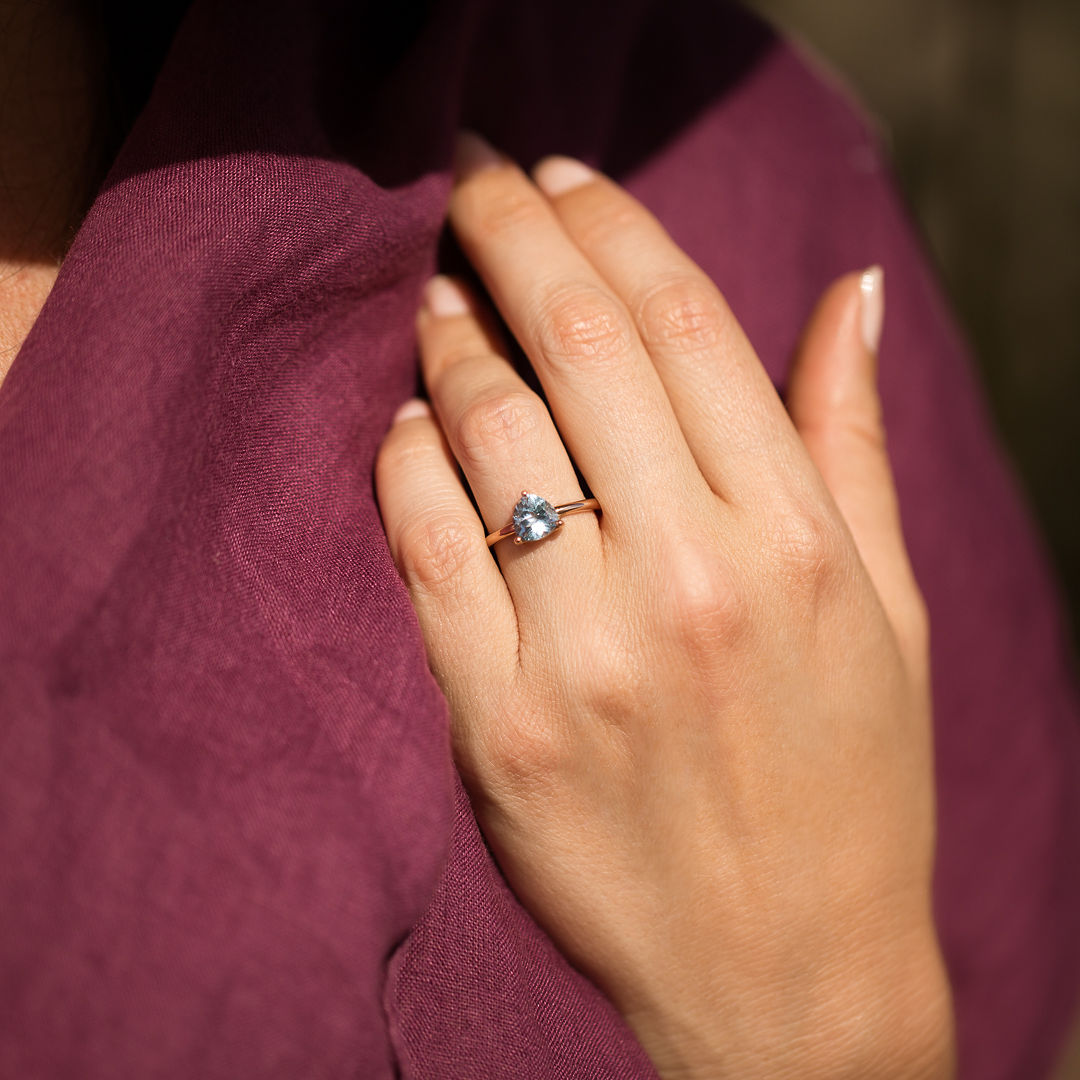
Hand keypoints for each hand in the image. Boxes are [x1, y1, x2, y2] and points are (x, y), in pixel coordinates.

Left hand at [375, 134, 953, 1078]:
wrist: (783, 978)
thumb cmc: (849, 786)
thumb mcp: (886, 610)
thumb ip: (852, 443)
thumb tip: (849, 295)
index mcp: (796, 542)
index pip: (685, 322)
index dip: (612, 223)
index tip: (560, 176)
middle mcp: (691, 581)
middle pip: (577, 345)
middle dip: (509, 232)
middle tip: (469, 181)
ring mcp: (583, 655)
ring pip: (488, 434)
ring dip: (449, 340)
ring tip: (435, 294)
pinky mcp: (495, 725)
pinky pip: (424, 547)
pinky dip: (403, 461)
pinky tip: (405, 421)